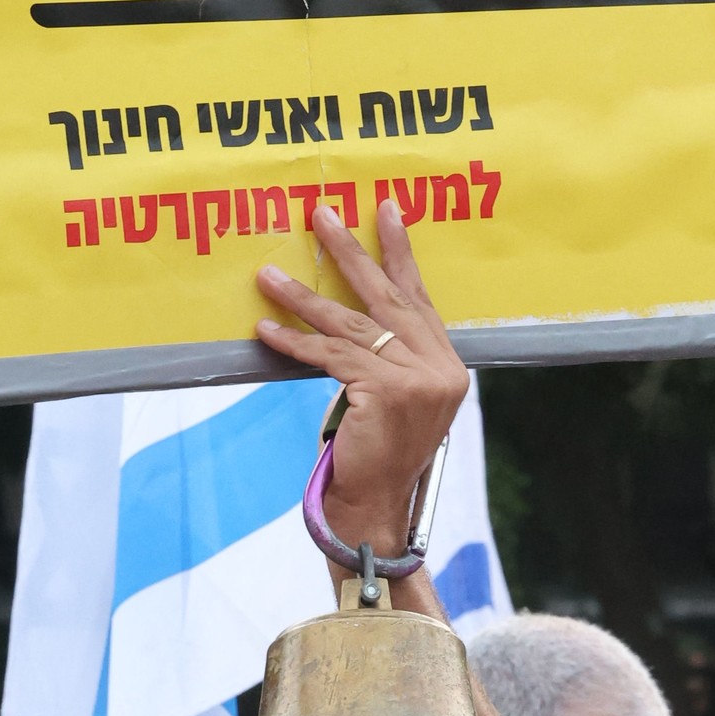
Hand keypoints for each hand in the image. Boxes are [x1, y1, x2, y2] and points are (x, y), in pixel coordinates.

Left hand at [256, 199, 468, 560]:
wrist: (377, 506)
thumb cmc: (380, 453)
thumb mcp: (398, 398)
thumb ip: (391, 357)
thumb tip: (350, 314)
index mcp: (448, 365)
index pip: (419, 297)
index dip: (400, 252)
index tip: (386, 209)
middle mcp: (440, 368)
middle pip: (387, 297)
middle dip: (351, 252)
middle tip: (322, 215)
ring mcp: (417, 381)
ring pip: (349, 326)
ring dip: (303, 298)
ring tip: (268, 274)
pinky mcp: (385, 393)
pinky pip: (329, 357)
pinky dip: (294, 342)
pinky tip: (266, 328)